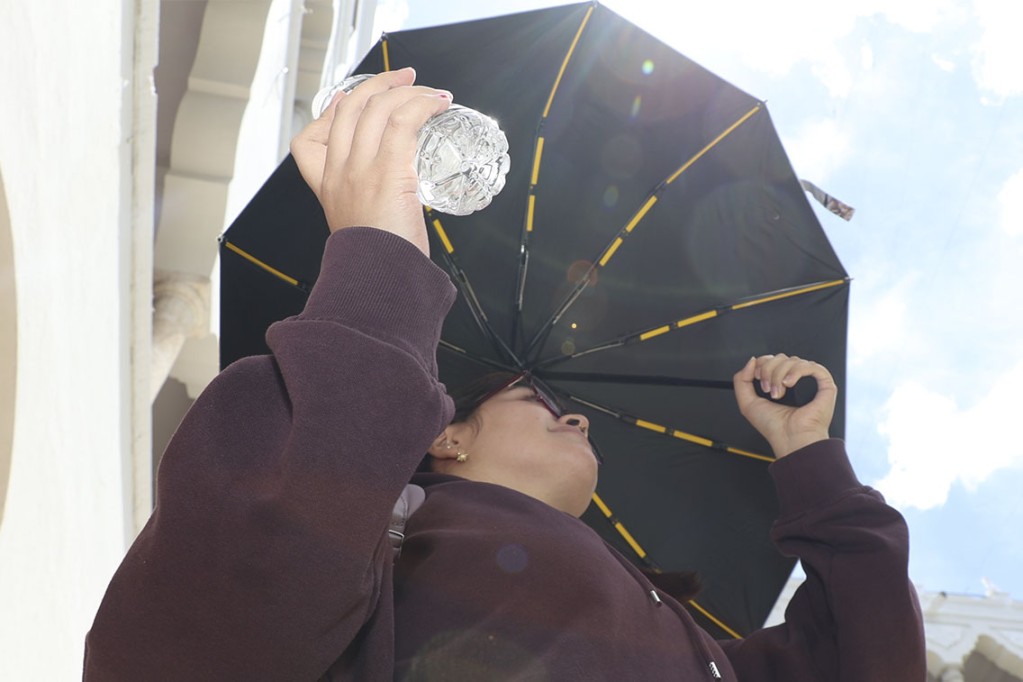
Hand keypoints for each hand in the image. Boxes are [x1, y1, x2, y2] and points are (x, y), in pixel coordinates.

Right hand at [290, 68, 452, 254]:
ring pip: (377, 108)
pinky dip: (422, 105)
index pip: (311, 136)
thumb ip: (370, 209)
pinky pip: (402, 121)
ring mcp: (359, 169)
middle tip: (405, 78)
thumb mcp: (361, 229)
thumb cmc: (379, 262)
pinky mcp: (387, 171)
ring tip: (432, 92)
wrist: (380, 281)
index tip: (353, 100)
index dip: (332, 110)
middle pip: (348, 108)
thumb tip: (396, 204)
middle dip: (378, 85)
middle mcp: (338, 173)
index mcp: (326, 187)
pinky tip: (438, 105)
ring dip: (408, 91)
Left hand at [733, 354, 836, 458]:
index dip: (763, 364)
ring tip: (778, 393)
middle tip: (768, 390)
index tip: (757, 378)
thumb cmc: (774, 427)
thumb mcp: (747, 403)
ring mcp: (810, 383)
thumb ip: (741, 380)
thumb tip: (752, 361)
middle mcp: (796, 381)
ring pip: (793, 360)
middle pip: (781, 358)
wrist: (790, 439)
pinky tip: (789, 384)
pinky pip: (812, 365)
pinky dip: (797, 371)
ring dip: (779, 374)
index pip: (772, 360)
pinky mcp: (825, 386)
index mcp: (781, 383)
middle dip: (769, 371)